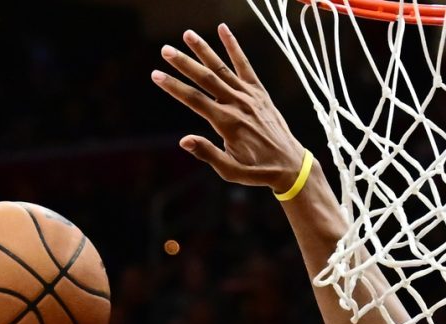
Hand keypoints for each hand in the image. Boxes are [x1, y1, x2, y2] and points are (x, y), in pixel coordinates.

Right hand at [152, 25, 306, 191]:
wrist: (289, 164)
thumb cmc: (257, 171)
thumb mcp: (230, 171)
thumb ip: (207, 154)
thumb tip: (184, 140)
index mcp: (227, 123)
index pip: (194, 100)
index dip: (173, 87)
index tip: (156, 75)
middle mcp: (238, 104)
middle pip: (205, 79)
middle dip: (184, 63)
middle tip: (165, 50)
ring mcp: (249, 95)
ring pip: (222, 68)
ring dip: (204, 50)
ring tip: (187, 34)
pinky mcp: (259, 92)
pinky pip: (245, 65)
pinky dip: (234, 47)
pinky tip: (223, 30)